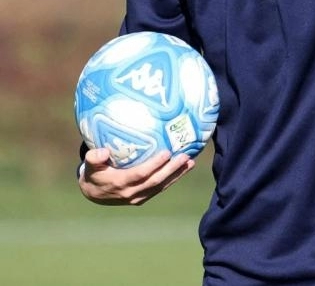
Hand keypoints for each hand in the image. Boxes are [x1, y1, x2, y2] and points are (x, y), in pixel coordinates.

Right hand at [78, 147, 194, 205]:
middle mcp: (131, 193)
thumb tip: (103, 151)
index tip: (166, 152)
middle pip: (156, 181)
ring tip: (190, 162)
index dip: (154, 165)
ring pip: (161, 186)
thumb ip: (94, 158)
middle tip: (185, 156)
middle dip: (172, 169)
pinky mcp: (144, 198)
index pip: (141, 174)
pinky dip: (173, 179)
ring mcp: (139, 197)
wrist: (94, 194)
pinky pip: (161, 188)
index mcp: (119, 183)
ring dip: (177, 175)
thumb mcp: (90, 166)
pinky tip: (184, 168)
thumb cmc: (94, 173)